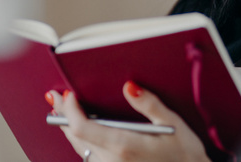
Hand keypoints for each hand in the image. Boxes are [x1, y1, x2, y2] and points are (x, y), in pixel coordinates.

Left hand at [48, 82, 211, 161]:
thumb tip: (130, 87)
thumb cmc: (184, 154)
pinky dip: (81, 141)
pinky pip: (89, 156)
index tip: (68, 94)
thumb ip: (149, 104)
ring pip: (79, 148)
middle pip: (75, 137)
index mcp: (123, 146)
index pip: (82, 128)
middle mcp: (112, 161)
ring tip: (63, 110)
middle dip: (63, 114)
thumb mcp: (172, 124)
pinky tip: (82, 130)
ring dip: (70, 128)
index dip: (70, 110)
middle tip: (55, 96)